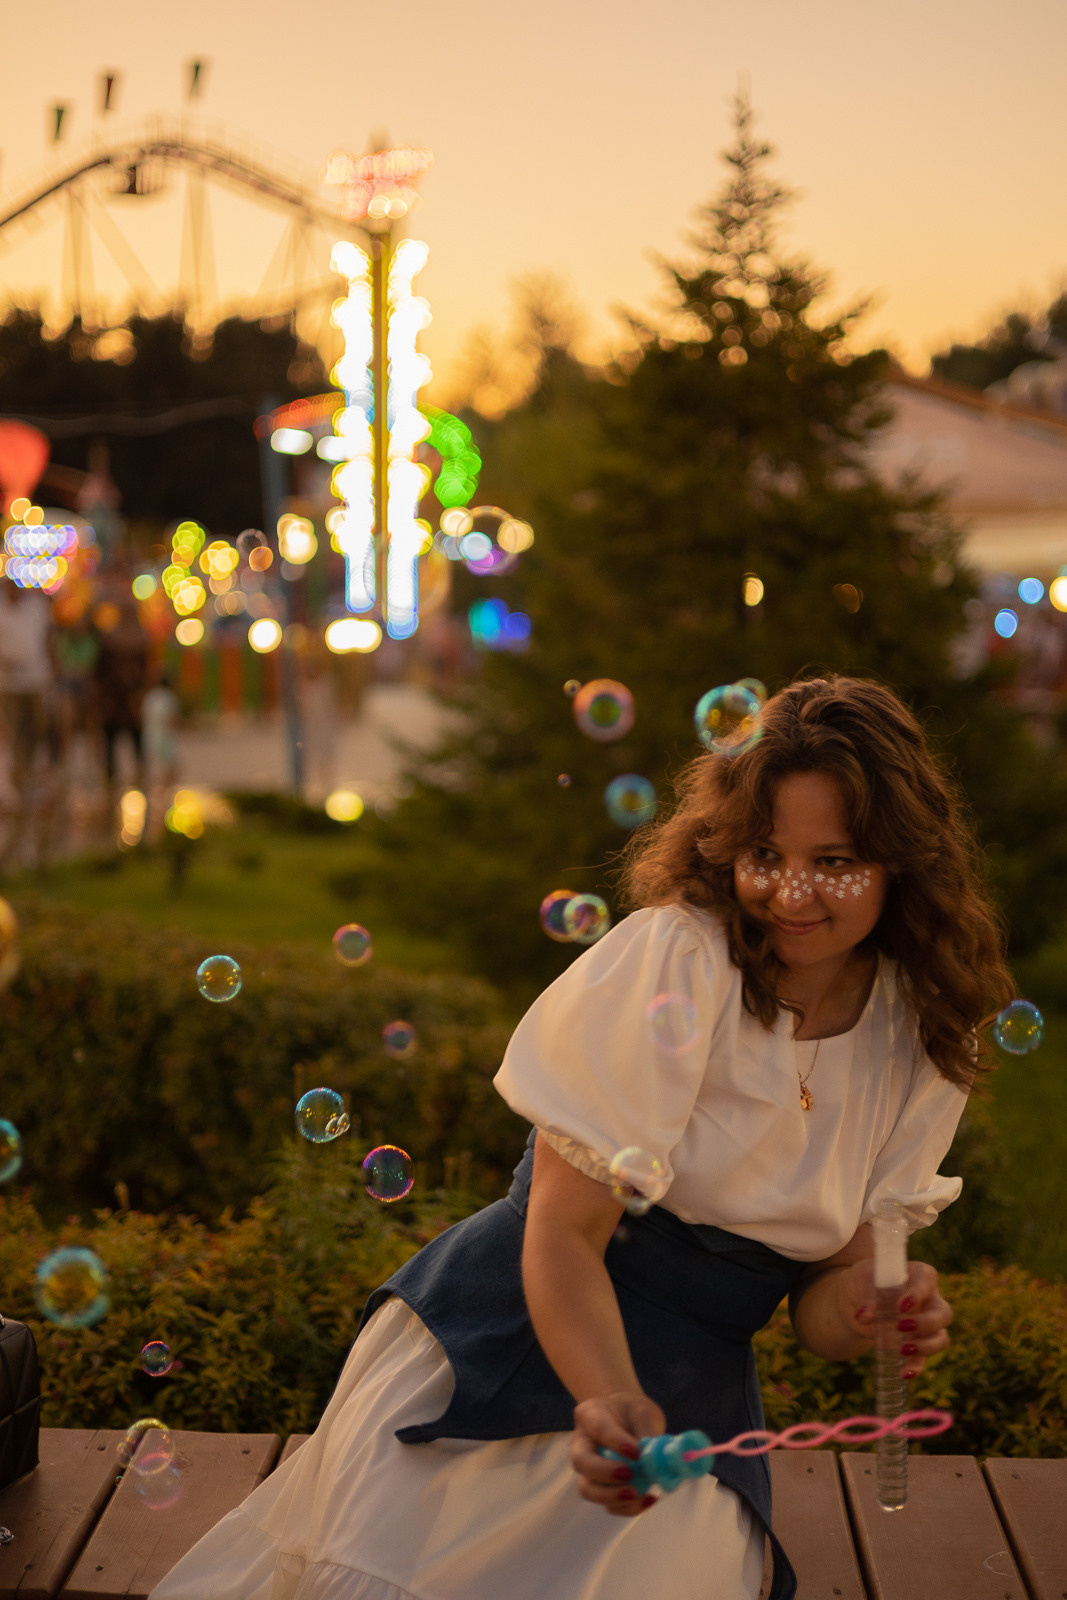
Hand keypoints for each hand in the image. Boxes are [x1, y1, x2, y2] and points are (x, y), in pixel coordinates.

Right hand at [570, 1391, 665, 1515]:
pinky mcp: (600, 1488)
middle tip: (630, 1474)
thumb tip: (656, 1459)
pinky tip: (649, 1499)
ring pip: (587, 1488)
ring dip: (612, 1496)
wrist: (626, 1418)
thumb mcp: (644, 1412)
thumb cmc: (633, 1412)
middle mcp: (581, 1443)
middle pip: (581, 1462)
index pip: (598, 1428)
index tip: (637, 1453)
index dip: (615, 1441)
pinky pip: (607, 1504)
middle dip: (605, 1473)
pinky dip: (627, 1507)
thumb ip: (647, 1432)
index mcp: (590, 1414)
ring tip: (638, 1494)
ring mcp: (587, 1468)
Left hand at [843, 1259, 953, 1377]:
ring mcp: (926, 1323)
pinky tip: (903, 1373)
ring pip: (941, 1338)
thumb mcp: (860, 1280)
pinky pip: (924, 1358)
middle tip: (902, 1327)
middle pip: (943, 1313)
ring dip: (926, 1347)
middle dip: (927, 1323)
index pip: (927, 1279)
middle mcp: (929, 1299)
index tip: (901, 1306)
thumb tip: (863, 1317)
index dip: (919, 1292)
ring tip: (902, 1350)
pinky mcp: (917, 1343)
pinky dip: (916, 1366)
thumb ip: (866, 1295)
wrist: (854, 1300)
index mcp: (917, 1275)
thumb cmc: (863, 1281)